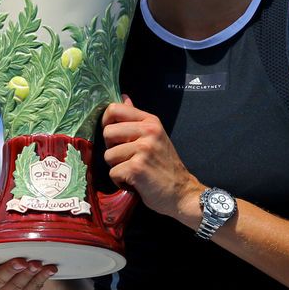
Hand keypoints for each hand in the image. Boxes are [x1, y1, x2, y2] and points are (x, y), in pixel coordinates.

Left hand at [102, 95, 203, 220]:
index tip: (113, 136)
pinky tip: (135, 181)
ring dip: (117, 167)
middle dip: (112, 149)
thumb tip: (123, 97)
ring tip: (133, 171)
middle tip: (127, 158)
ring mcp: (143, 149)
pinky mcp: (137, 168)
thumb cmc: (165, 165)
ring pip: (108, 155)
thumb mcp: (154, 136)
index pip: (115, 109)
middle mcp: (148, 131)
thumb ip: (136, 118)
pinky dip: (120, 181)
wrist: (181, 192)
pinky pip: (113, 172)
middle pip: (107, 132)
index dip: (106, 122)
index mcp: (150, 121)